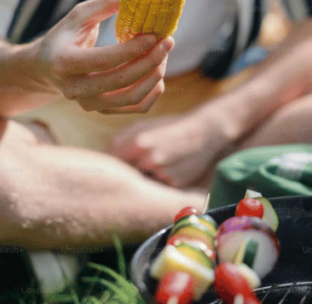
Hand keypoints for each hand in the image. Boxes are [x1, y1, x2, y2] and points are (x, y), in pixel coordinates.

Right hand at [35, 0, 172, 113]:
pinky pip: (135, 107)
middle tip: (168, 42)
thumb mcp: (78, 15)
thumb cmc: (66, 36)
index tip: (154, 35)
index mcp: (64, 62)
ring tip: (164, 56)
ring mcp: (88, 103)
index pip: (104, 60)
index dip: (133, 49)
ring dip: (155, 76)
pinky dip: (152, 92)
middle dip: (150, 61)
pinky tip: (158, 74)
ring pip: (131, 97)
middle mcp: (74, 88)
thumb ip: (104, 4)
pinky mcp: (101, 110)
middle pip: (121, 80)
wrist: (47, 67)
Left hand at [108, 108, 236, 186]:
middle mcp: (149, 160)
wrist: (206, 131)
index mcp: (139, 143)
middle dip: (128, 171)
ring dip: (144, 177)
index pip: (112, 161)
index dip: (110, 163)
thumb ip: (122, 138)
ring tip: (157, 163)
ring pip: (143, 181)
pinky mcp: (175, 183)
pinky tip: (169, 168)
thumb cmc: (172, 126)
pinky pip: (159, 186)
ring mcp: (163, 173)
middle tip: (134, 165)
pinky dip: (160, 181)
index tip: (110, 165)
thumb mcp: (146, 124)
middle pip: (127, 174)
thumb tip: (105, 155)